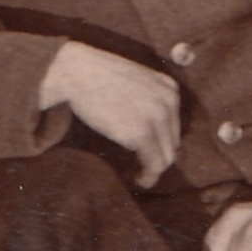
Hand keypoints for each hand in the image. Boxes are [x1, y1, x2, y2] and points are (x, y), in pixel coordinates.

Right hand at [39, 41, 180, 185]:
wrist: (77, 71)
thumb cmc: (99, 77)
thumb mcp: (136, 83)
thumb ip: (149, 102)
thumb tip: (154, 133)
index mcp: (170, 89)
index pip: (174, 127)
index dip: (160, 143)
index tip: (145, 151)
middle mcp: (169, 102)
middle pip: (172, 144)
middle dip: (157, 156)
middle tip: (138, 164)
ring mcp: (157, 117)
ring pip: (166, 158)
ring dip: (153, 170)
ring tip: (137, 173)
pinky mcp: (141, 134)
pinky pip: (154, 166)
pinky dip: (148, 177)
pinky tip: (137, 178)